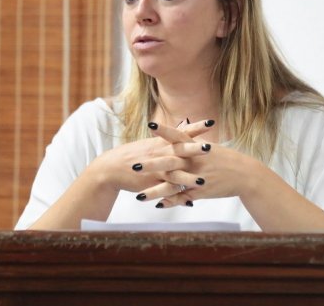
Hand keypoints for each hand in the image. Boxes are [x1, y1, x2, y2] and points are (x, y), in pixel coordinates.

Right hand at [86, 120, 212, 195]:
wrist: (112, 167)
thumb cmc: (133, 154)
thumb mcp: (152, 143)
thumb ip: (169, 138)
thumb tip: (184, 127)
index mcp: (162, 142)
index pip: (182, 132)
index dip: (196, 127)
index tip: (211, 122)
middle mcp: (160, 153)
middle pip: (179, 151)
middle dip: (194, 149)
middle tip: (209, 148)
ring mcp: (155, 169)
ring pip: (174, 174)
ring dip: (189, 178)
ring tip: (203, 182)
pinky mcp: (151, 184)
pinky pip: (166, 191)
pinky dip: (177, 197)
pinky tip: (189, 202)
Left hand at [136, 121, 259, 207]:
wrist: (246, 175)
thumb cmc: (226, 159)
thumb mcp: (209, 147)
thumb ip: (192, 140)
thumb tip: (180, 128)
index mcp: (197, 148)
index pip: (178, 137)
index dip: (164, 131)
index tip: (149, 125)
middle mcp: (196, 161)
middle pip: (171, 162)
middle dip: (151, 165)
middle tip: (134, 166)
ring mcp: (198, 177)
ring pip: (173, 185)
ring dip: (155, 191)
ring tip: (138, 197)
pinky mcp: (202, 191)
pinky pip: (184, 197)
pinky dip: (171, 202)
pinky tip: (158, 206)